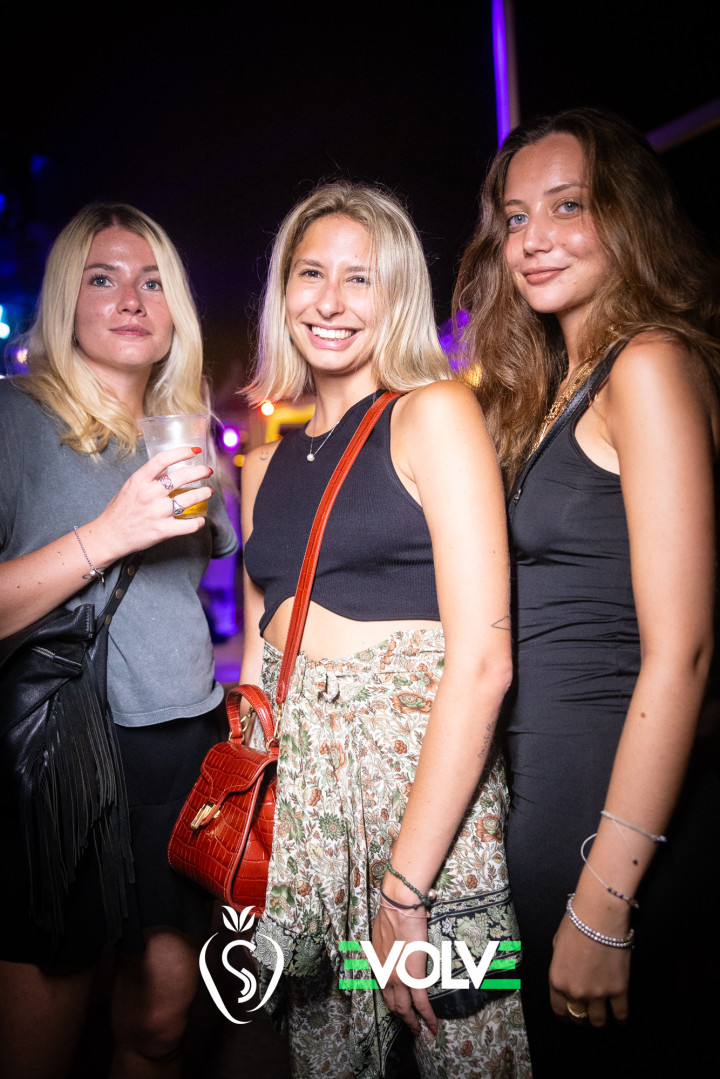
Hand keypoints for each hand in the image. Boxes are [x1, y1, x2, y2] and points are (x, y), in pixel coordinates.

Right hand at [89, 446, 213, 563]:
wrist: (110, 536)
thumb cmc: (121, 510)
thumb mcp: (131, 487)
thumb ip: (149, 477)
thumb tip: (169, 468)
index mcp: (139, 480)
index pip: (163, 459)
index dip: (182, 452)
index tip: (195, 450)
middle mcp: (149, 494)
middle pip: (181, 477)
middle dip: (199, 471)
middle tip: (207, 471)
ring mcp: (157, 512)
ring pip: (189, 499)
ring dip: (203, 494)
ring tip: (208, 492)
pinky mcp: (163, 530)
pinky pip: (188, 525)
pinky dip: (198, 522)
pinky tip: (200, 519)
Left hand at [371, 904, 436, 1037]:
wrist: (399, 907)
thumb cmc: (392, 915)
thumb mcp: (381, 935)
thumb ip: (385, 948)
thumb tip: (393, 950)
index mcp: (377, 965)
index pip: (383, 992)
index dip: (392, 1005)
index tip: (399, 1011)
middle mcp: (384, 975)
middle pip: (393, 1005)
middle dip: (402, 1018)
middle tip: (411, 1027)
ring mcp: (398, 977)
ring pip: (406, 1008)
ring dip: (414, 1022)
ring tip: (421, 1031)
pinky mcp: (413, 975)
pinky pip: (421, 1003)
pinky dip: (427, 1017)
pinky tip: (433, 1025)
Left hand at [549, 913, 630, 1027]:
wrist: (599, 916)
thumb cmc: (577, 923)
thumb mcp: (557, 944)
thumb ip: (560, 964)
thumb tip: (567, 971)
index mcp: (558, 980)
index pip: (559, 1009)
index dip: (565, 1014)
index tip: (570, 1014)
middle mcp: (576, 991)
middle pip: (578, 1017)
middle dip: (582, 1016)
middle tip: (587, 1012)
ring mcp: (598, 993)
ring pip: (599, 1021)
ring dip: (600, 1020)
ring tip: (603, 1015)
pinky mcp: (619, 990)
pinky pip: (621, 1014)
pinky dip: (621, 1018)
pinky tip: (621, 1017)